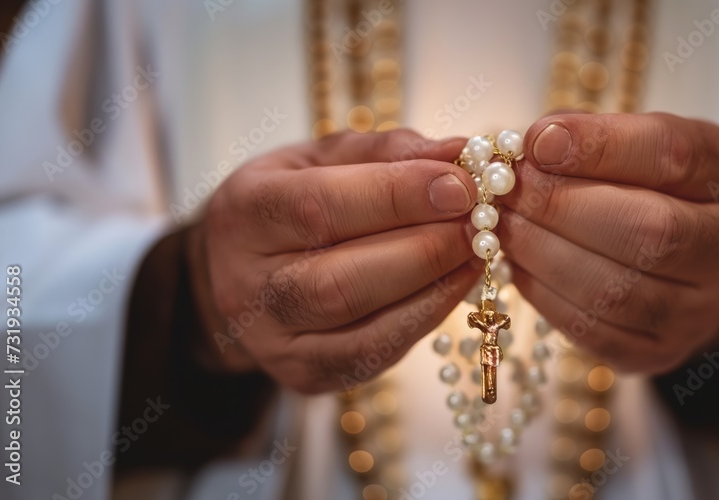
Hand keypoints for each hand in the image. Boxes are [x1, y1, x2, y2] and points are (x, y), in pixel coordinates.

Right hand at [187, 130, 481, 392]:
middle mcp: (247, 284)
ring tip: (476, 252)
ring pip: (359, 324)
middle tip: (481, 223)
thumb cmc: (291, 202)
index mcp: (244, 212)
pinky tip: (455, 286)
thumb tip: (460, 152)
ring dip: (433, 286)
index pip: (320, 206)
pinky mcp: (305, 374)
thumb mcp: (322, 159)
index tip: (461, 184)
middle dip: (425, 249)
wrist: (237, 272)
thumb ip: (387, 152)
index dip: (398, 195)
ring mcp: (274, 339)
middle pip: (340, 278)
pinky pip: (374, 354)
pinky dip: (425, 319)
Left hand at [496, 113, 718, 372]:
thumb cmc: (654, 187)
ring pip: (616, 289)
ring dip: (542, 253)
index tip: (537, 140)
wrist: (686, 262)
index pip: (671, 155)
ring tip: (502, 224)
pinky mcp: (660, 351)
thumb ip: (594, 136)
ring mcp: (701, 309)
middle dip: (560, 206)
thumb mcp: (641, 144)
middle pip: (648, 231)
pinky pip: (594, 330)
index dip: (599, 146)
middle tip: (505, 189)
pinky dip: (544, 294)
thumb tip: (535, 144)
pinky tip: (518, 264)